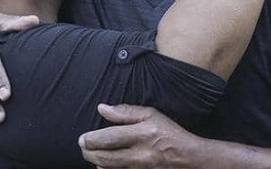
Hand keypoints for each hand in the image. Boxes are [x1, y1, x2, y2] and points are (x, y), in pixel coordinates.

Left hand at [79, 104, 201, 167]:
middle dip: (88, 153)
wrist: (188, 158)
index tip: (83, 138)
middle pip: (105, 157)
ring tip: (93, 154)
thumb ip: (125, 112)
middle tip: (83, 146)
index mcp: (142, 134)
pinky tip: (104, 164)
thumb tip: (102, 108)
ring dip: (96, 162)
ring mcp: (139, 168)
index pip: (110, 138)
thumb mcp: (151, 115)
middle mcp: (140, 154)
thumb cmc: (169, 133)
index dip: (92, 139)